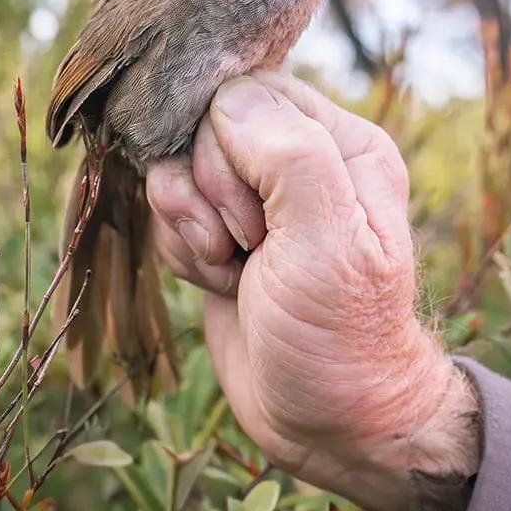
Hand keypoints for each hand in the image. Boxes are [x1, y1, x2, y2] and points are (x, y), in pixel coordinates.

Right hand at [146, 71, 479, 509]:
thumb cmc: (339, 333)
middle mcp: (299, 158)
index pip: (249, 93)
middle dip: (208, 195)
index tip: (254, 220)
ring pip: (179, 169)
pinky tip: (221, 283)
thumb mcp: (328, 241)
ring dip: (191, 226)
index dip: (227, 149)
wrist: (326, 417)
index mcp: (339, 143)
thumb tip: (226, 99)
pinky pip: (171, 210)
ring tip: (232, 269)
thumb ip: (288, 154)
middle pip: (204, 129)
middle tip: (246, 247)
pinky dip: (184, 250)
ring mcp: (258, 196)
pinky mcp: (223, 228)